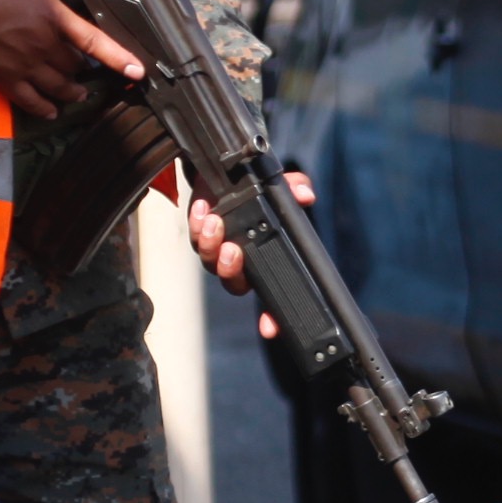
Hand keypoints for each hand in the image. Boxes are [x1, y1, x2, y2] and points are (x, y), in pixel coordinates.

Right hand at [0, 0, 142, 113]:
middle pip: (75, 67)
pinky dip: (44, 108)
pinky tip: (51, 110)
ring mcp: (23, 65)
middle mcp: (41, 45)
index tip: (138, 70)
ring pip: (58, 88)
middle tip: (88, 69)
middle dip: (83, 69)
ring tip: (78, 93)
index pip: (93, 41)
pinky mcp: (3, 78)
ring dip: (71, 93)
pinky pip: (30, 101)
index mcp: (51, 16)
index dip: (119, 57)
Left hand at [189, 170, 321, 338]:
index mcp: (263, 263)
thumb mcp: (280, 190)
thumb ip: (296, 190)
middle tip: (233, 250)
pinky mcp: (199, 234)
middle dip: (232, 270)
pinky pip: (196, 237)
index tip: (269, 328)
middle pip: (234, 283)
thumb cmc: (256, 191)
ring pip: (211, 262)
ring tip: (215, 223)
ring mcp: (217, 251)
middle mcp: (240, 264)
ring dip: (211, 245)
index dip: (271, 317)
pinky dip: (198, 223)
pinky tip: (203, 209)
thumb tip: (306, 195)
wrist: (226, 174)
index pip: (271, 298)